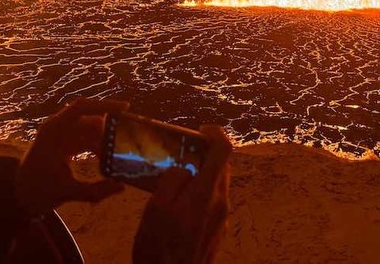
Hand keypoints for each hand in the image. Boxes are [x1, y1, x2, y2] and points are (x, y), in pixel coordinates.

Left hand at [15, 97, 128, 215]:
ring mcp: (61, 134)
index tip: (125, 108)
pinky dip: (98, 144)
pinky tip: (109, 156)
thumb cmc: (36, 192)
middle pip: (90, 118)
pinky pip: (87, 136)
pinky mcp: (65, 141)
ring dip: (105, 137)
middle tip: (131, 136)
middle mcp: (57, 128)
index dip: (103, 105)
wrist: (17, 196)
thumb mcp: (66, 193)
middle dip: (110, 126)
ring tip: (123, 149)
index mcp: (53, 133)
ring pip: (91, 128)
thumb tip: (122, 187)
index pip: (80, 108)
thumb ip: (95, 191)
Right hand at [133, 125, 231, 263]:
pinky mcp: (218, 232)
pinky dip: (201, 195)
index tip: (200, 131)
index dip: (214, 133)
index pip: (223, 149)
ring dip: (202, 176)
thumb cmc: (159, 249)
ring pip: (217, 185)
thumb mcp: (156, 208)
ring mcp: (222, 219)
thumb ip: (172, 180)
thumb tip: (183, 169)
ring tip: (176, 183)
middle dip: (205, 155)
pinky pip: (213, 203)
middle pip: (222, 166)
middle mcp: (220, 203)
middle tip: (181, 155)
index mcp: (206, 192)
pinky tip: (180, 208)